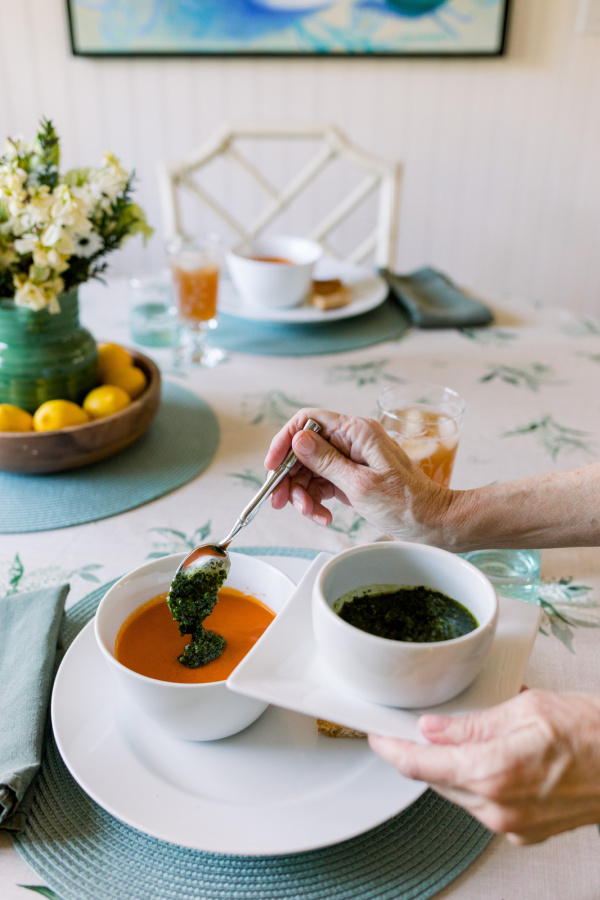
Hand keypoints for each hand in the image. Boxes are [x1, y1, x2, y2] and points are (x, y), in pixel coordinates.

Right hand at [264, 408, 450, 542]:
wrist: (432, 524)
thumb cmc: (406, 504)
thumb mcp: (360, 484)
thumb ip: (326, 461)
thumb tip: (298, 439)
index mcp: (357, 432)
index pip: (308, 421)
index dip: (285, 441)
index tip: (273, 467)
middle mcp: (353, 441)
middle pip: (304, 449)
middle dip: (290, 476)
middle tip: (281, 501)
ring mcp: (352, 460)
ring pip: (310, 470)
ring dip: (303, 493)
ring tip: (312, 514)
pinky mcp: (352, 478)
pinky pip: (323, 484)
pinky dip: (317, 501)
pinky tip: (324, 516)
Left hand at [369, 689, 599, 843]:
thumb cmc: (591, 734)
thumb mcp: (526, 709)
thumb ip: (472, 723)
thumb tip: (432, 729)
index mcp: (493, 770)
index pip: (421, 765)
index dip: (391, 749)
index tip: (377, 736)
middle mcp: (498, 805)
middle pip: (436, 780)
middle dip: (423, 754)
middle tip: (418, 728)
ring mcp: (511, 824)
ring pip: (459, 793)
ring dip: (452, 768)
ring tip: (466, 737)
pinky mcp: (523, 832)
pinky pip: (483, 805)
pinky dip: (477, 782)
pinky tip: (492, 758)